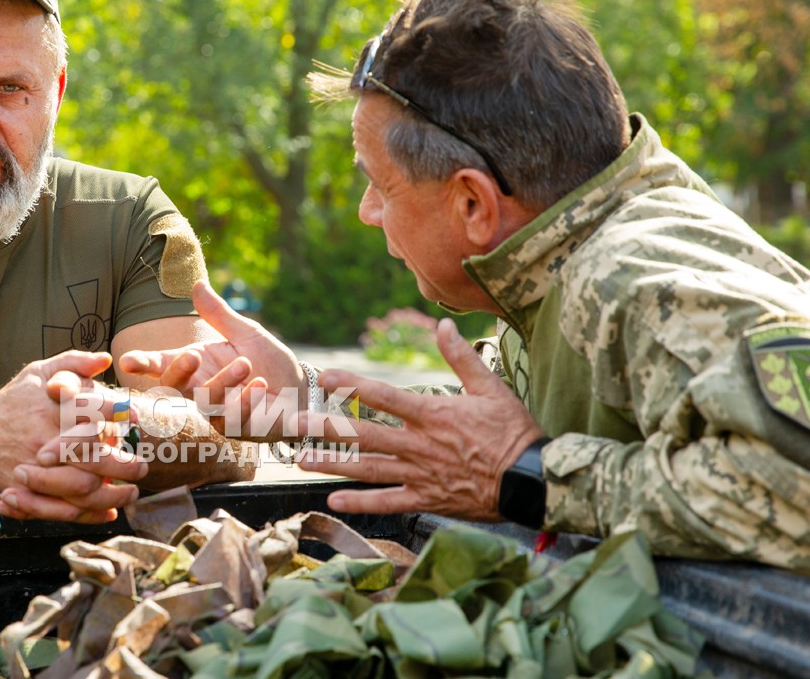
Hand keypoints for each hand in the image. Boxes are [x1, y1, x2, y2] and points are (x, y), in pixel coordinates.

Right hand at [0, 350, 146, 523]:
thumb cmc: (15, 401)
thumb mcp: (39, 372)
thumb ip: (74, 362)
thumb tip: (106, 359)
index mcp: (50, 410)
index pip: (92, 411)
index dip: (118, 413)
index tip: (136, 418)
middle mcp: (44, 441)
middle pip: (92, 457)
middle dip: (123, 464)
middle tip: (142, 467)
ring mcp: (36, 471)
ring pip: (82, 489)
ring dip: (113, 495)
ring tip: (132, 491)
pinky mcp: (29, 494)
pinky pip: (63, 510)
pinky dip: (90, 515)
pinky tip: (110, 512)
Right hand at [119, 279, 299, 416]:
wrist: (300, 389)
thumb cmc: (268, 361)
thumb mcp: (246, 333)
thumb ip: (220, 314)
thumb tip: (197, 284)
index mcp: (196, 366)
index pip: (162, 365)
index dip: (143, 363)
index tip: (124, 360)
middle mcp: (200, 390)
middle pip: (174, 388)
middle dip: (178, 372)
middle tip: (192, 356)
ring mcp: (217, 413)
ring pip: (206, 402)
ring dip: (224, 382)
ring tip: (246, 364)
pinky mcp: (239, 429)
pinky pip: (232, 420)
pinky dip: (245, 402)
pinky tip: (259, 386)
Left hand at [298, 318, 543, 520]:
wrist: (532, 481)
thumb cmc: (513, 432)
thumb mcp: (491, 388)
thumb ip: (461, 357)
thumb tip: (443, 324)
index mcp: (433, 414)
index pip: (384, 396)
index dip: (353, 385)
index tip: (325, 377)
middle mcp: (419, 444)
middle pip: (365, 434)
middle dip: (327, 429)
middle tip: (295, 425)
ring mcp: (420, 474)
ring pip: (369, 468)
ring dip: (333, 464)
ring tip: (301, 460)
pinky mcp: (427, 498)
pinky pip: (388, 501)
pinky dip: (361, 502)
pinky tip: (334, 499)